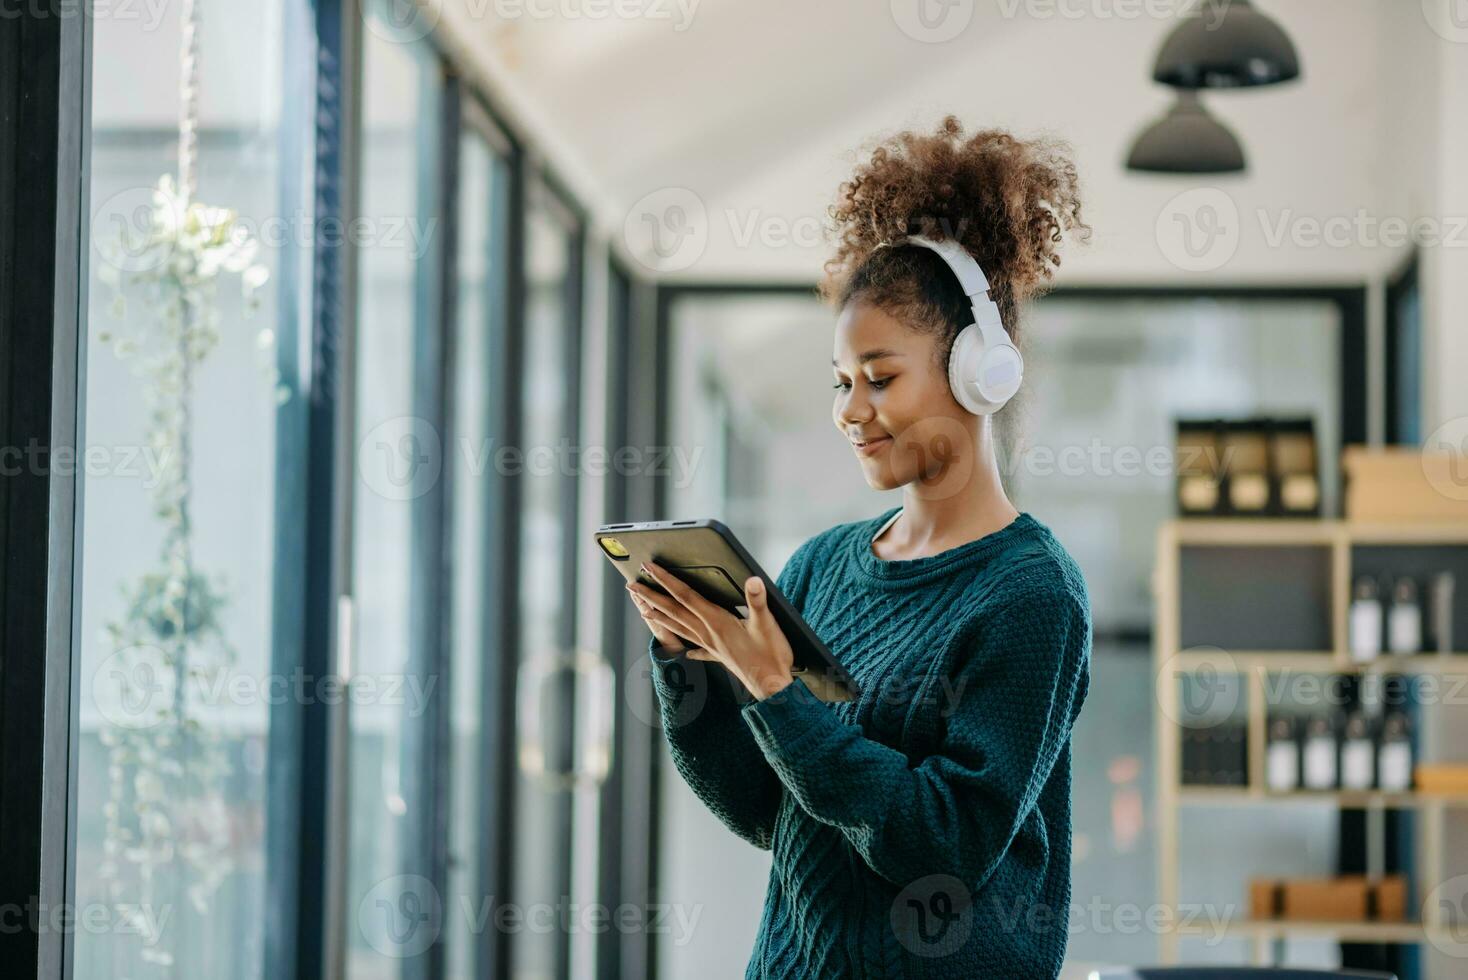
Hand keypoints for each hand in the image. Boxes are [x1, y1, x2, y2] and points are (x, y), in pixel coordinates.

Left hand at [627, 560, 795, 699]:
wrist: (773, 686)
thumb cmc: (770, 656)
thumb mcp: (767, 624)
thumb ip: (758, 600)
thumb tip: (753, 579)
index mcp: (716, 621)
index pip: (685, 596)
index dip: (666, 580)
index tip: (649, 569)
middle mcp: (708, 633)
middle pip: (674, 611)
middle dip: (652, 596)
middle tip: (632, 585)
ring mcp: (711, 646)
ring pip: (678, 628)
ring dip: (660, 617)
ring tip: (644, 610)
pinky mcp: (719, 656)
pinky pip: (696, 648)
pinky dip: (687, 647)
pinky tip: (685, 651)